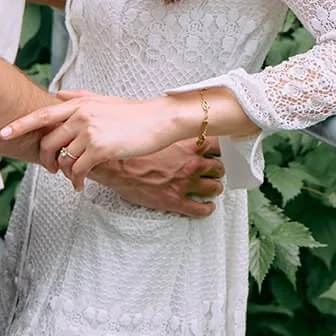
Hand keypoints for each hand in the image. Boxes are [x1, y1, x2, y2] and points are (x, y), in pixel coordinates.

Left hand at [0, 89, 190, 185]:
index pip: (42, 114)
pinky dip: (75, 181)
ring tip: (71, 178)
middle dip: (45, 159)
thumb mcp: (104, 99)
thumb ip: (78, 96)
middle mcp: (80, 116)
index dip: (19, 125)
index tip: (2, 133)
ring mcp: (89, 132)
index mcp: (79, 104)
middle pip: (48, 142)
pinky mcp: (99, 149)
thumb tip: (56, 95)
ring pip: (62, 159)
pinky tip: (78, 186)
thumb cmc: (133, 112)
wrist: (158, 120)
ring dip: (63, 172)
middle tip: (50, 169)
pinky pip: (77, 170)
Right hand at [92, 137, 225, 217]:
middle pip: (219, 167)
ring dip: (214, 188)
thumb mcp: (161, 134)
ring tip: (211, 188)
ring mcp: (185, 183)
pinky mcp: (176, 201)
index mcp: (189, 144)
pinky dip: (207, 209)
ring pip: (215, 187)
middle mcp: (192, 163)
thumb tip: (181, 127)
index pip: (218, 145)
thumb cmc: (134, 148)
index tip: (217, 152)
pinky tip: (206, 207)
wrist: (116, 166)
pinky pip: (200, 209)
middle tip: (212, 172)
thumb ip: (176, 133)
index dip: (218, 150)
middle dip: (217, 170)